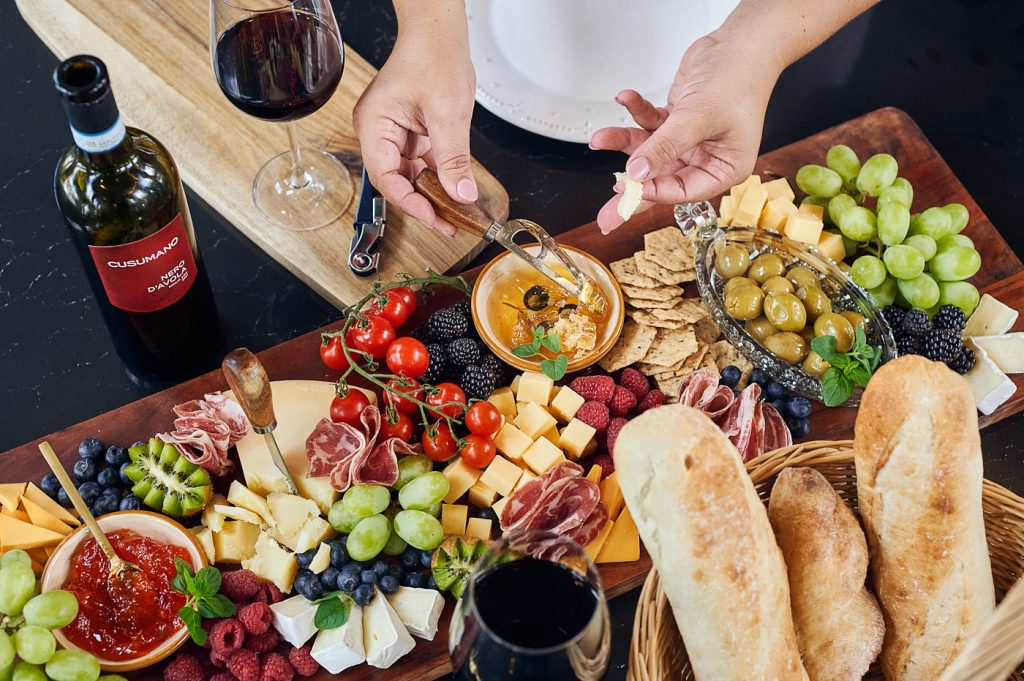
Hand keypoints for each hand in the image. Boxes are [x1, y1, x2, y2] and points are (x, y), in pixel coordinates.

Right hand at [353, 23, 476, 236]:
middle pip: (398, 182)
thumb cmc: (434, 56)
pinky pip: (423, 163)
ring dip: (434, 194)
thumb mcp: (448, 112)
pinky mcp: (412, 134)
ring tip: (456, 215)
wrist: (440, 33)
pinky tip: (456, 192)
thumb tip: (461, 194)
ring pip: (412, 176)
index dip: (410, 203)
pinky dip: (440, 178)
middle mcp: (380, 133)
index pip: (386, 178)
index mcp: (374, 126)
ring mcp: (395, 134)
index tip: (434, 218)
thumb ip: (453, 158)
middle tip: (449, 226)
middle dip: (424, 205)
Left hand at [590, 33, 779, 232]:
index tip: (627, 189)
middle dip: (631, 187)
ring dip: (624, 141)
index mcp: (724, 167)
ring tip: (600, 138)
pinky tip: (626, 98)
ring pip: (649, 150)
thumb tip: (637, 173)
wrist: (741, 40)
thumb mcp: (698, 116)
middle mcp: (707, 157)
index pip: (682, 191)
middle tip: (604, 215)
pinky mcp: (678, 121)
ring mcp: (690, 140)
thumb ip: (665, 146)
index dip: (653, 191)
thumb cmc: (738, 77)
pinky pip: (650, 124)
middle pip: (662, 179)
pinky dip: (636, 112)